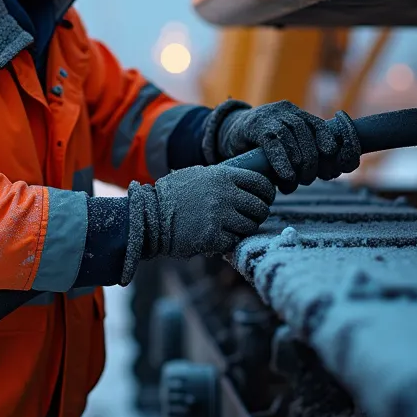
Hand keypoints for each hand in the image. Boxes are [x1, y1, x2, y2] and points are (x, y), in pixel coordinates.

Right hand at [126, 164, 274, 263]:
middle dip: (258, 214)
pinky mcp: (214, 236)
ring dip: (244, 229)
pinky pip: (234, 241)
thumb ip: (221, 177)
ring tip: (233, 228)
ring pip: (250, 226)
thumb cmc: (171, 195)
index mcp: (223, 176)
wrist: (149, 216)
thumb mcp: (196, 174)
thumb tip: (246, 181)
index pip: (261, 183)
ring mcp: (220, 216)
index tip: (265, 199)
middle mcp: (225, 194)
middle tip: (251, 217)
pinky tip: (218, 237)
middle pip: (260, 207)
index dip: (267, 193)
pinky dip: (228, 241)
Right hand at [206, 100, 341, 193]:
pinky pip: (273, 144)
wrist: (227, 131)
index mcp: (297, 114)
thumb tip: (334, 171)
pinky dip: (282, 161)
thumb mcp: (285, 142)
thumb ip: (305, 152)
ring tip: (294, 182)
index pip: (321, 126)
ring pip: (292, 139)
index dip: (330, 147)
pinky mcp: (255, 127)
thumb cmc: (261, 143)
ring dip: (298, 165)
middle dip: (311, 162)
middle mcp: (286, 111)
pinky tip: (286, 177)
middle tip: (308, 180)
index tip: (334, 168)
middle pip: (307, 135)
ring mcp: (270, 116)